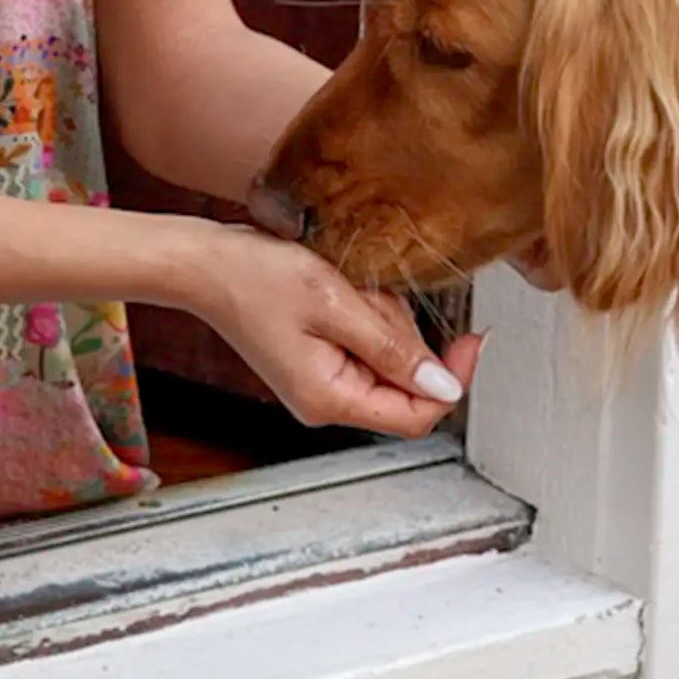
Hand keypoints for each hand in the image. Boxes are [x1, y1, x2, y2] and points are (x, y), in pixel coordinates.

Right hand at [172, 220, 482, 434]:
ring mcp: (323, 382)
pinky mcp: (320, 360)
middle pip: (406, 383)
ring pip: (390, 358)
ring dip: (382, 317)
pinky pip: (368, 343)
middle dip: (403, 333)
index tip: (474, 339)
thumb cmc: (255, 278)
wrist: (205, 263)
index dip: (452, 381)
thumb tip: (444, 387)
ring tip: (346, 288)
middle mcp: (327, 401)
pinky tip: (340, 291)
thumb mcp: (336, 305)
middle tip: (372, 294)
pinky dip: (366, 314)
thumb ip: (394, 349)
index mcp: (330, 400)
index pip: (417, 416)